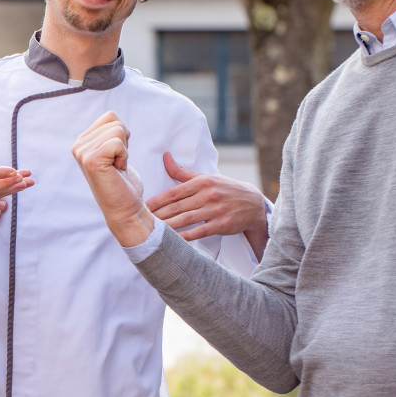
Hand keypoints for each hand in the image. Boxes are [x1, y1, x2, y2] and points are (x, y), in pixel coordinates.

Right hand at [71, 111, 153, 246]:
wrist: (125, 209)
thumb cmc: (123, 182)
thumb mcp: (114, 150)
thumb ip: (108, 132)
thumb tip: (112, 115)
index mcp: (82, 141)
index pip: (110, 116)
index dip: (122, 135)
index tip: (116, 156)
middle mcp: (78, 145)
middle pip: (115, 121)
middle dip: (124, 142)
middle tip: (117, 164)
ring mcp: (82, 153)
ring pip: (118, 130)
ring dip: (124, 150)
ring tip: (116, 168)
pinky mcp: (91, 160)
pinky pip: (118, 142)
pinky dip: (123, 156)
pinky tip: (117, 171)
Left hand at [149, 153, 267, 258]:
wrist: (253, 204)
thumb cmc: (225, 189)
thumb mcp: (206, 178)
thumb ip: (182, 172)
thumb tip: (165, 157)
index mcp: (202, 182)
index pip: (174, 192)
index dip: (157, 200)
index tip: (144, 207)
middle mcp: (208, 194)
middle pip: (177, 206)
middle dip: (159, 214)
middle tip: (142, 221)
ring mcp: (215, 210)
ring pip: (186, 219)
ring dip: (168, 225)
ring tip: (153, 231)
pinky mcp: (222, 224)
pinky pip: (200, 232)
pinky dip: (186, 236)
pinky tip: (174, 240)